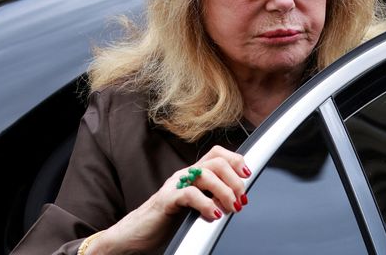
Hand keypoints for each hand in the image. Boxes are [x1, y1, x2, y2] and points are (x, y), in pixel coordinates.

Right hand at [89, 145, 250, 253]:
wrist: (138, 233)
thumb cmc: (167, 219)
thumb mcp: (195, 205)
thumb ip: (212, 197)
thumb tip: (239, 198)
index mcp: (192, 173)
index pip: (218, 153)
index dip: (237, 161)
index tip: (248, 176)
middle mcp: (185, 175)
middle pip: (217, 162)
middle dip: (235, 180)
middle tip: (240, 200)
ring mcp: (175, 186)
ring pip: (206, 175)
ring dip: (225, 192)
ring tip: (230, 208)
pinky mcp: (167, 201)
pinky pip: (190, 195)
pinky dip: (206, 204)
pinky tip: (213, 215)